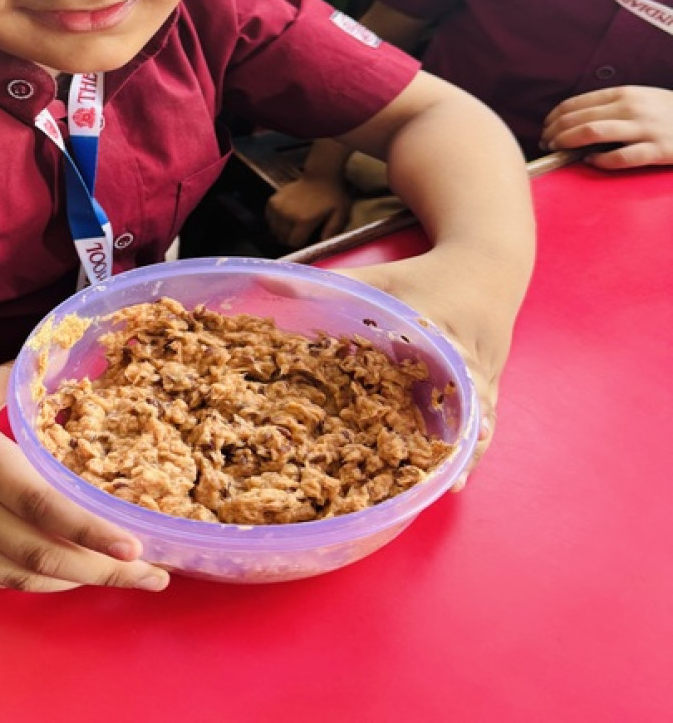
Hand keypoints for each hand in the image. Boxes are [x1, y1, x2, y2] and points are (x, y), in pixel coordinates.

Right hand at [0, 366, 168, 592]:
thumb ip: (11, 379)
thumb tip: (51, 358)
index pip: (42, 503)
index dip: (90, 527)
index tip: (134, 542)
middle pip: (43, 552)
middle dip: (105, 569)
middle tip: (154, 573)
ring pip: (24, 576)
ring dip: (77, 581)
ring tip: (125, 577)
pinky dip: (37, 586)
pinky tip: (68, 578)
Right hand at [266, 175, 350, 248]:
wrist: (321, 175)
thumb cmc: (332, 196)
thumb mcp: (340, 214)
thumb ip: (332, 231)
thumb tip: (322, 244)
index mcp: (304, 220)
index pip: (293, 242)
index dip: (300, 243)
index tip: (306, 238)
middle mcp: (288, 215)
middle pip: (283, 237)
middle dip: (291, 238)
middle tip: (300, 232)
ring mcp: (279, 207)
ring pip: (274, 229)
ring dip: (282, 230)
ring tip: (293, 224)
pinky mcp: (273, 201)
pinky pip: (269, 218)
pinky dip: (275, 221)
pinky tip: (285, 217)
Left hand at [335, 251, 524, 487]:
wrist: (486, 267)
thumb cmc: (424, 275)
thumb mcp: (378, 276)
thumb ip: (324, 283)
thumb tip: (266, 281)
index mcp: (443, 333)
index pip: (444, 369)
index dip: (435, 398)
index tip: (434, 431)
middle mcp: (469, 361)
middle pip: (468, 406)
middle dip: (453, 442)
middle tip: (440, 479)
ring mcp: (482, 378)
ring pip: (479, 421)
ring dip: (463, 453)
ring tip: (446, 486)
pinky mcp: (487, 388)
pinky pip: (481, 420)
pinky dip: (468, 445)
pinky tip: (451, 476)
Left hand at [541, 86, 672, 168]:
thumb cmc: (670, 113)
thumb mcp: (641, 99)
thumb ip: (612, 106)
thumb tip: (575, 119)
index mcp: (624, 93)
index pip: (575, 104)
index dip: (553, 118)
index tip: (545, 129)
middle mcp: (632, 108)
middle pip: (578, 119)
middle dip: (554, 133)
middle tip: (546, 144)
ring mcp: (646, 128)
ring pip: (592, 133)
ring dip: (567, 143)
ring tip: (558, 151)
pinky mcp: (659, 150)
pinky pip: (621, 157)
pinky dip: (599, 160)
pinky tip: (589, 162)